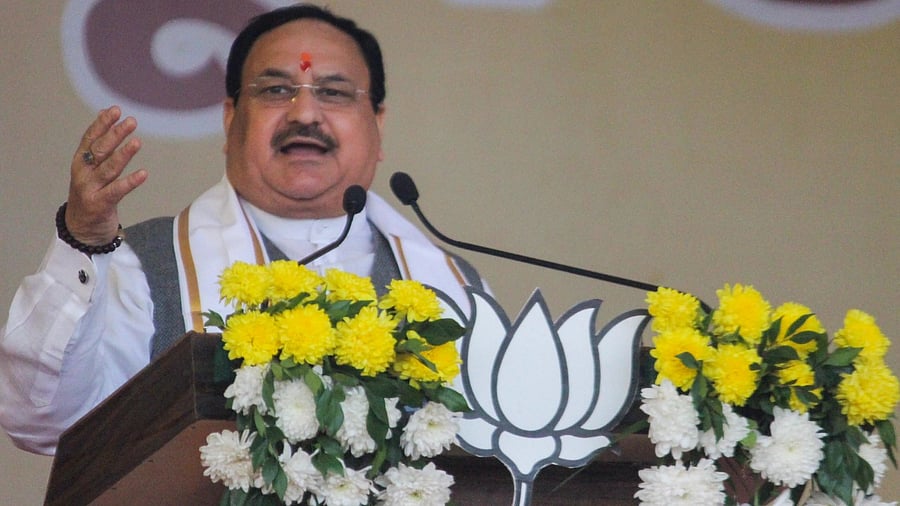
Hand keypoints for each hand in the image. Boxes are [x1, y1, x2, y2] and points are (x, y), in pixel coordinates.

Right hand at [66, 106, 147, 244]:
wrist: (81, 229)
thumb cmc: (91, 194)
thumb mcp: (91, 169)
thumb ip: (98, 145)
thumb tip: (105, 114)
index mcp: (81, 162)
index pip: (90, 138)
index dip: (102, 124)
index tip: (115, 110)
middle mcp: (83, 173)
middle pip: (100, 151)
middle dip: (115, 134)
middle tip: (131, 121)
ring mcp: (90, 189)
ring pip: (109, 169)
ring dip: (123, 155)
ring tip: (137, 142)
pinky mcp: (99, 205)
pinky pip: (117, 191)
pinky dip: (130, 182)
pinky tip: (143, 173)